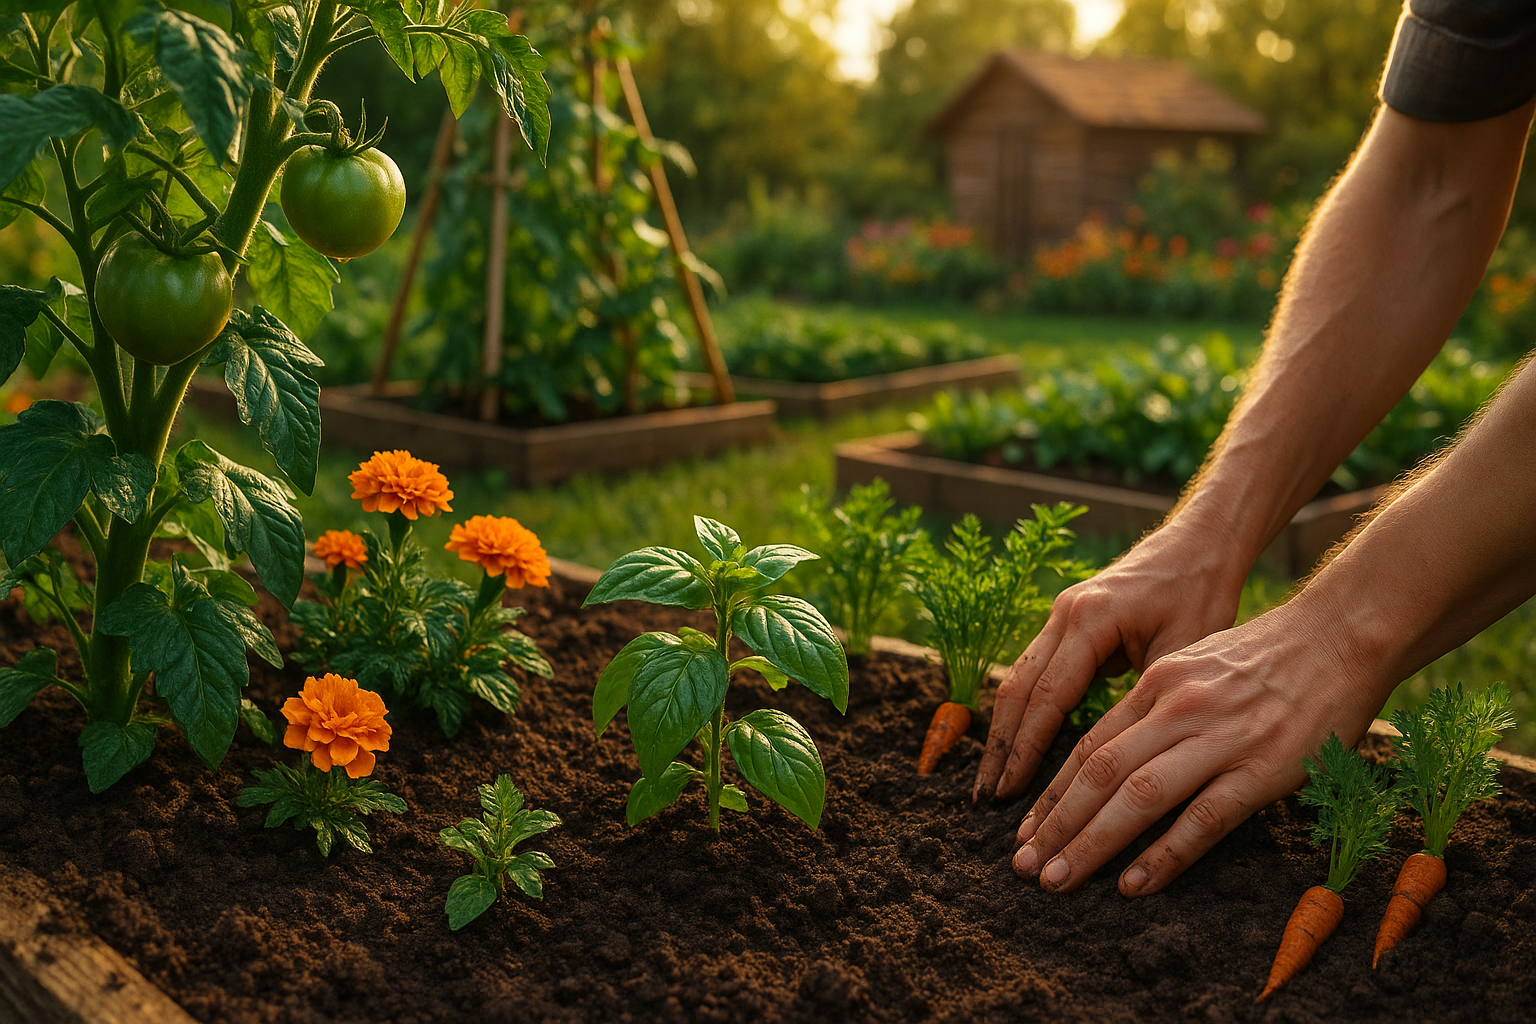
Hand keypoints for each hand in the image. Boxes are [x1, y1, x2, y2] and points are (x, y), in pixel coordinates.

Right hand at [973, 517, 1246, 803]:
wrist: (1199, 542)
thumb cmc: (1201, 591)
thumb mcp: (1186, 648)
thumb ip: (1149, 698)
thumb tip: (1123, 760)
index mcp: (1090, 618)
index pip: (1048, 695)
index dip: (1026, 748)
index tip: (1010, 792)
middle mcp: (1063, 613)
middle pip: (1017, 688)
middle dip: (1000, 746)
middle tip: (986, 797)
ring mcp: (1060, 615)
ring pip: (1020, 680)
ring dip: (1005, 730)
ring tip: (995, 780)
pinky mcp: (1067, 622)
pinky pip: (1036, 671)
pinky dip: (1025, 711)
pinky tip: (1018, 745)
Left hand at [1009, 597, 1386, 895]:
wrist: (1342, 636)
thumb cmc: (1267, 658)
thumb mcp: (1193, 665)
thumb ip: (1153, 706)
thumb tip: (1111, 755)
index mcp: (1157, 685)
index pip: (1088, 746)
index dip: (1051, 792)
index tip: (1025, 829)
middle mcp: (1178, 709)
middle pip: (1099, 774)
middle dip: (1055, 825)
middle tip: (1023, 866)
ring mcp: (1219, 739)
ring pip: (1137, 797)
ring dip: (1091, 844)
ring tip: (1058, 879)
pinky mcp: (1262, 770)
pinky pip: (1202, 820)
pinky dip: (1163, 855)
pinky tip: (1133, 885)